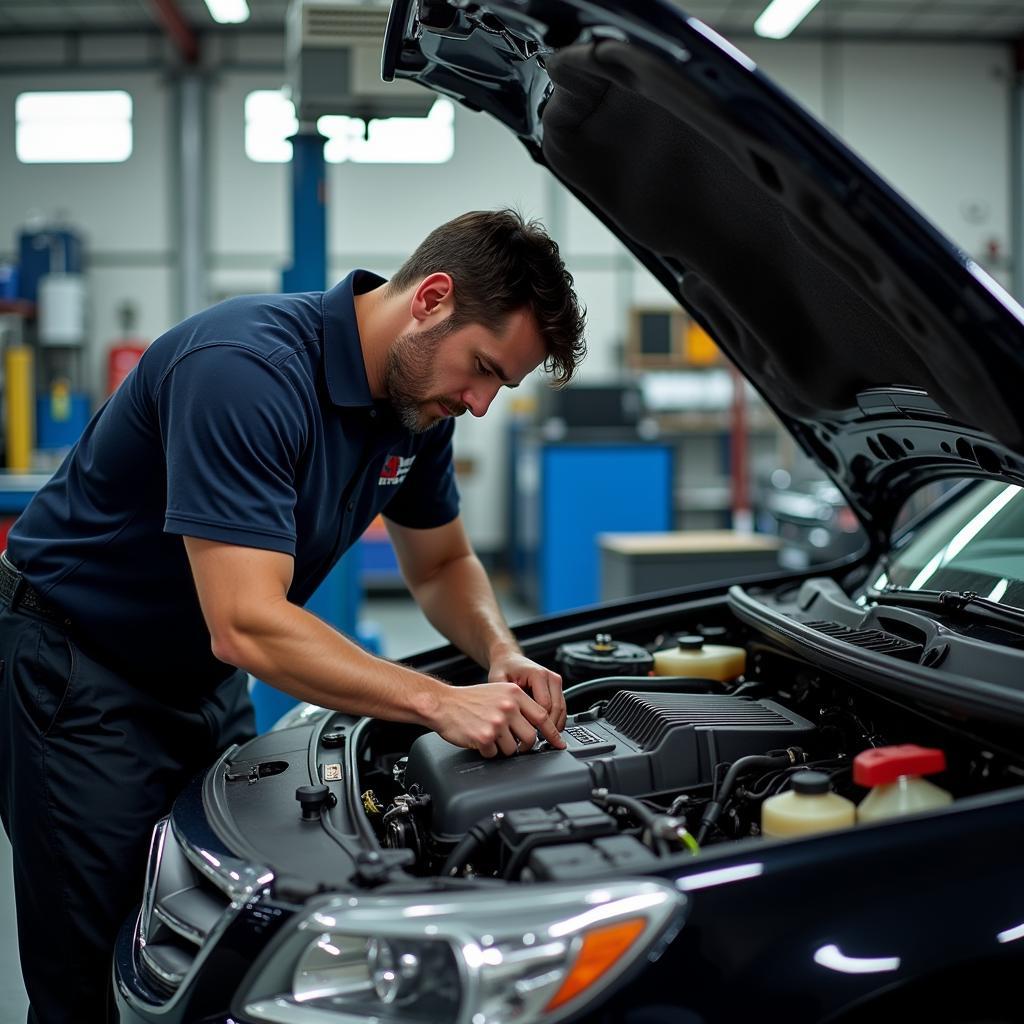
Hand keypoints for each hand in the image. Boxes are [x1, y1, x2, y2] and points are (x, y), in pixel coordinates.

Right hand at [430, 682, 565, 757]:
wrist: (443, 703)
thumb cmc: (469, 699)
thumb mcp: (499, 692)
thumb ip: (519, 704)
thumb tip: (540, 723)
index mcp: (514, 694)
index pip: (542, 716)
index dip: (552, 733)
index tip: (559, 743)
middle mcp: (508, 706)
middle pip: (531, 737)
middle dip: (525, 746)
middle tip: (516, 745)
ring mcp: (497, 722)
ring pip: (513, 749)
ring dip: (503, 749)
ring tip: (491, 737)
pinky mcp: (485, 737)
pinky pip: (495, 754)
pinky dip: (488, 751)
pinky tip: (480, 740)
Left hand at [488, 652, 566, 731]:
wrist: (509, 659)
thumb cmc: (503, 669)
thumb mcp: (498, 680)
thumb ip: (504, 697)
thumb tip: (508, 718)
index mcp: (538, 675)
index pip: (544, 705)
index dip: (537, 723)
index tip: (528, 734)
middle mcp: (550, 677)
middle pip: (556, 709)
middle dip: (548, 727)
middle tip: (536, 741)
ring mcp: (556, 682)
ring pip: (562, 710)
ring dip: (554, 726)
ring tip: (542, 739)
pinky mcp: (557, 687)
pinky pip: (561, 708)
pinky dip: (556, 720)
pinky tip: (546, 730)